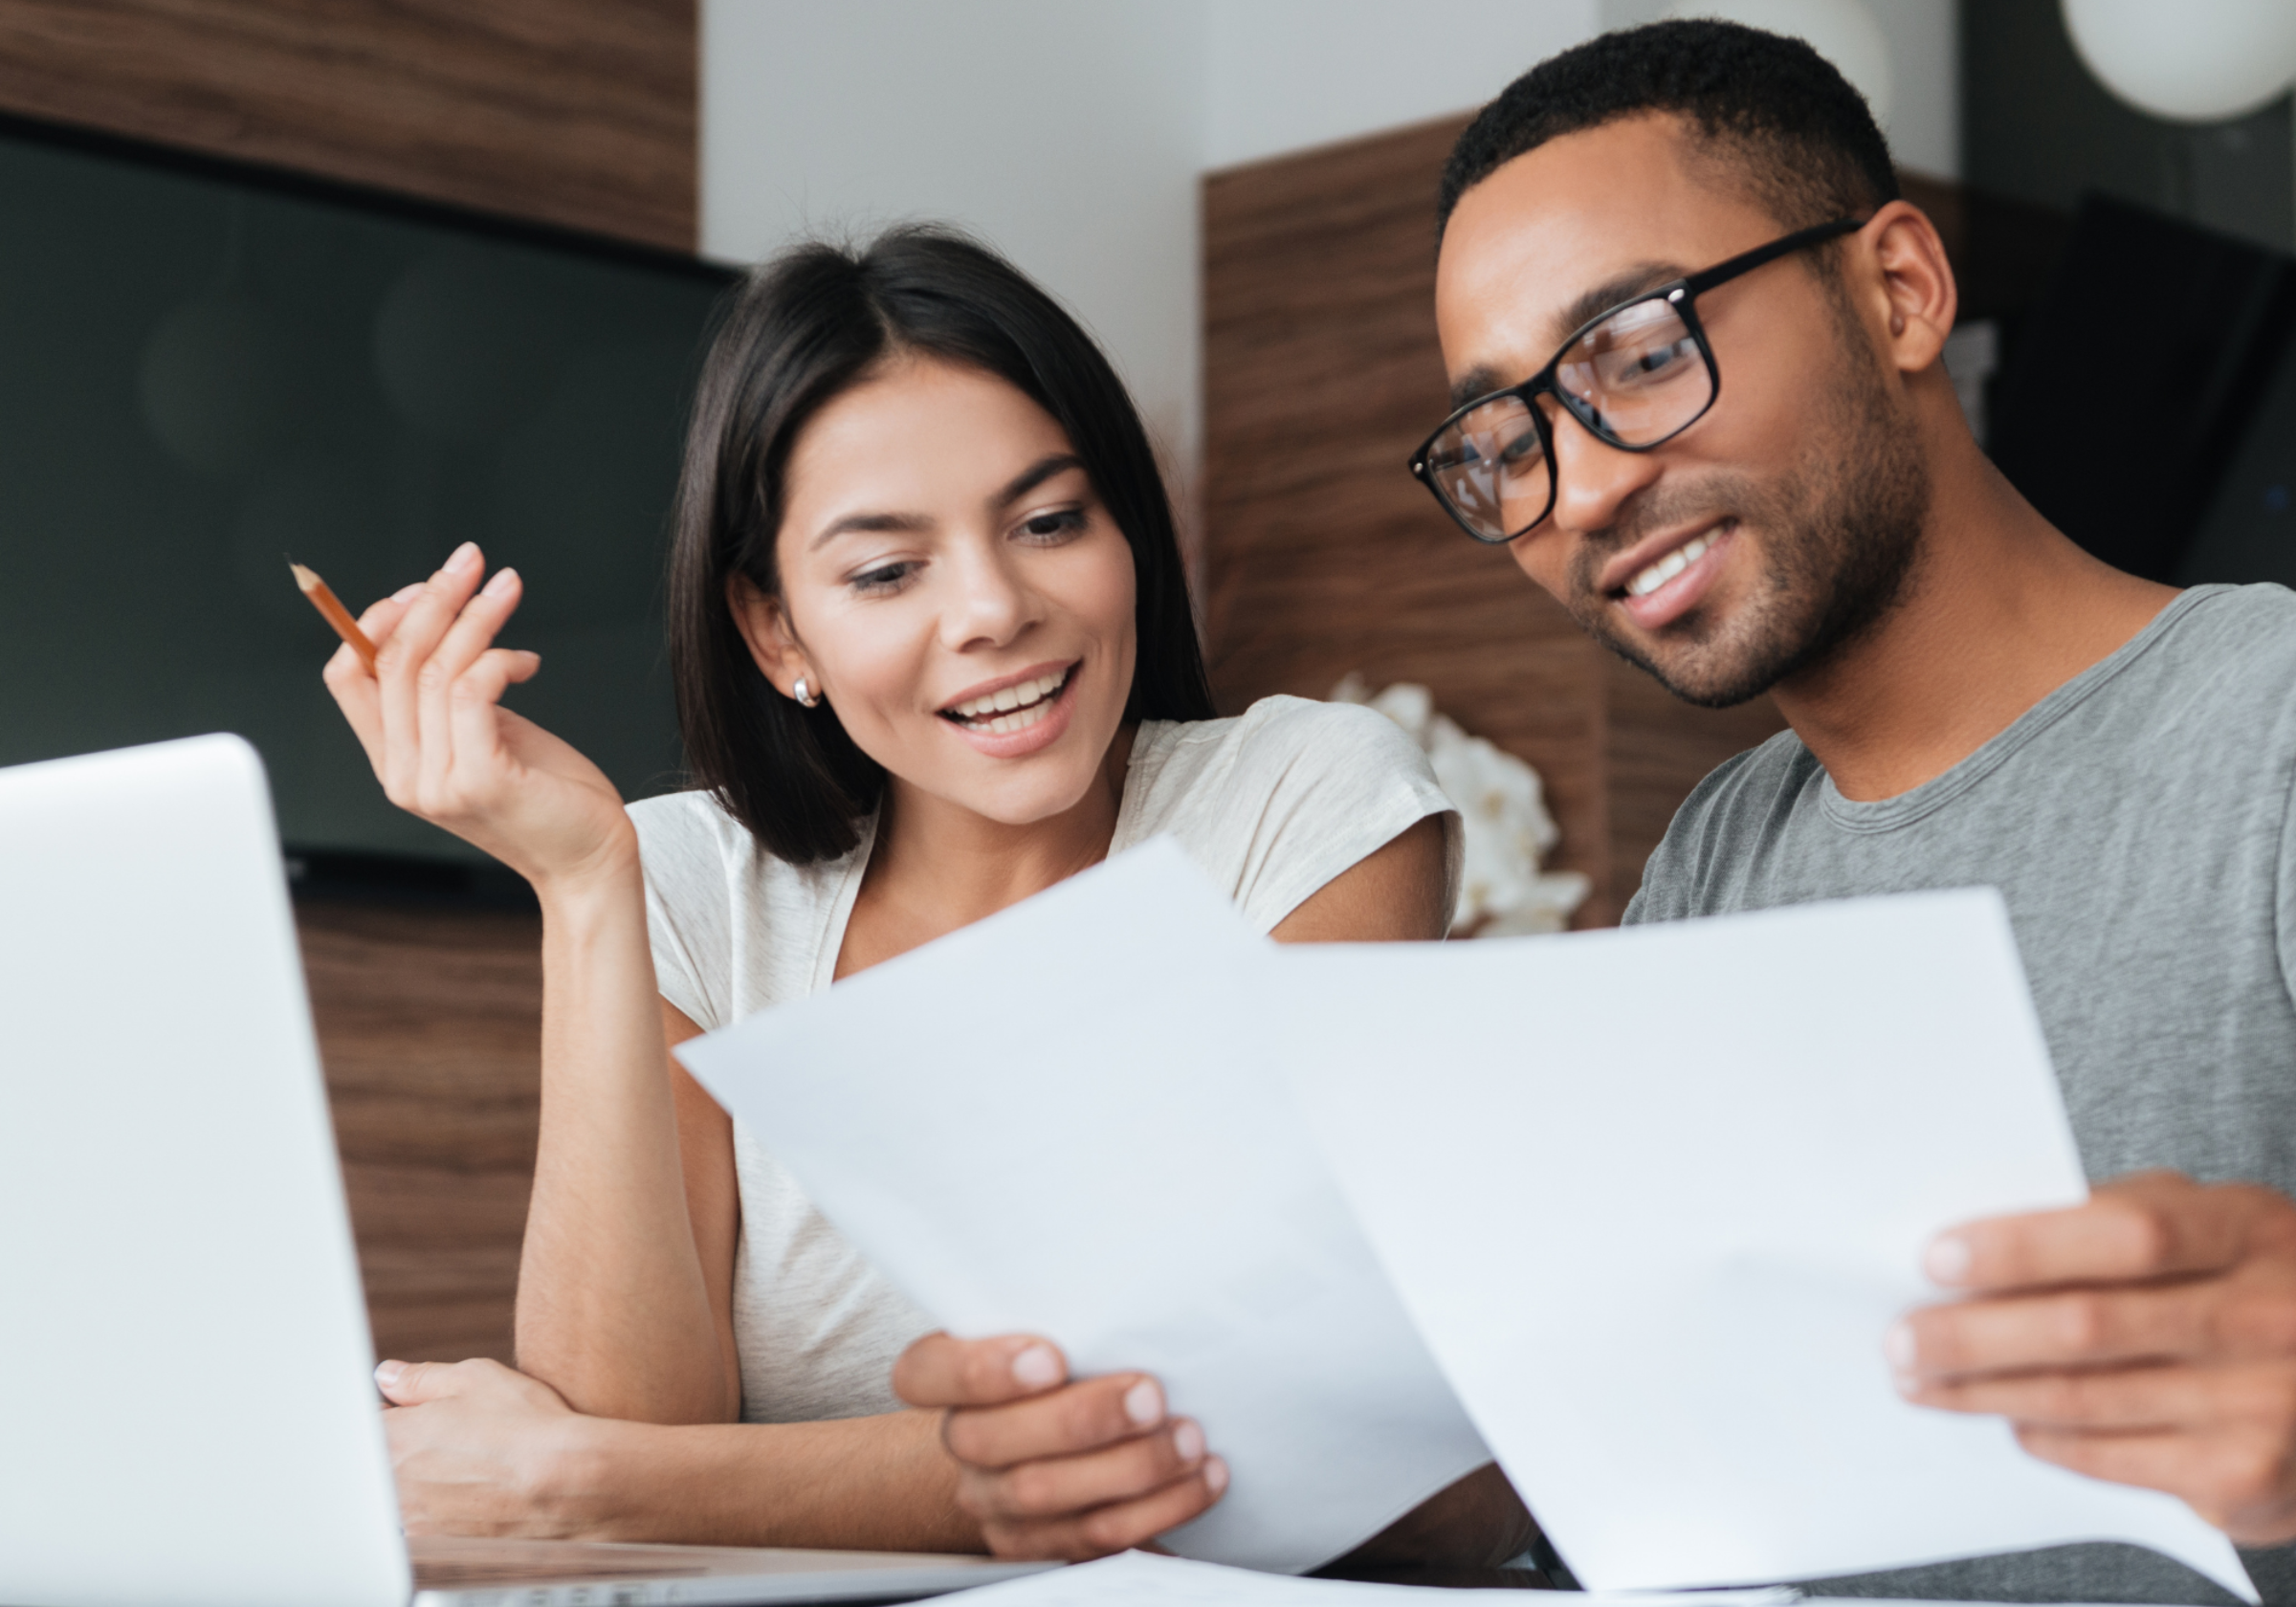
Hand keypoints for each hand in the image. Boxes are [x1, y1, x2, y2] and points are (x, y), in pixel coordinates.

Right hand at [321, 541, 634, 892]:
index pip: (347, 677)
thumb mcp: (487, 735)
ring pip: (435, 669)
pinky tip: (528, 661)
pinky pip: (471, 691)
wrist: (590, 860)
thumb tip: (443, 624)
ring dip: (475, 615)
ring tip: (507, 587)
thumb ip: (452, 698)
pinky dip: (499, 658)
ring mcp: (436, 783)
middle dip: (433, 598)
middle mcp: (403, 775)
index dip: (374, 621)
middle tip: (471, 561)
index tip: (424, 586)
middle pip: (391, 661)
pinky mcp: (479, 780)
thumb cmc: (548, 794)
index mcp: (395, 762)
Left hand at [376, 1358, 610, 1537]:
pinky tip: (484, 1494)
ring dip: (426, 1483)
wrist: (570, 1484)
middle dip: (409, 1448)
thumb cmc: (526, 1428)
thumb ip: (421, 1379)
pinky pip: (429, 1524)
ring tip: (475, 1467)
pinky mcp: (439, 1547)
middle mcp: (393, 1485)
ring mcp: (414, 1521)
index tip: (415, 1412)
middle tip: (456, 1438)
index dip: (392, 1415)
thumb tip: (389, 1377)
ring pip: (405, 1497)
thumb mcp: (475, 1378)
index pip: (366, 1425)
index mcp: (393, 1438)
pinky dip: (448, 1510)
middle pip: (382, 1463)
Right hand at [892, 1333, 1226, 1558]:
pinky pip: (1094, 1538)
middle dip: (1082, 1419)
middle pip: (991, 1441)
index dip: (980, 1370)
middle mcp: (963, 1441)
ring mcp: (995, 1500)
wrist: (1058, 1432)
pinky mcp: (1038, 1544)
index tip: (1051, 1358)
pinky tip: (1200, 1476)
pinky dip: (1159, 1507)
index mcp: (945, 1375)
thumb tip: (1132, 1264)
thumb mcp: (1055, 1319)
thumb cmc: (1068, 1354)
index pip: (923, 1375)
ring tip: (1189, 1438)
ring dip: (1131, 1466)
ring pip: (1046, 1494)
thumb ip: (1068, 1305)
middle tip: (1150, 1394)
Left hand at [1892, 1170, 2295, 1543]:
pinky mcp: (2246, 1480)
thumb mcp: (2225, 1224)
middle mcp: (2265, 1319)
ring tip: (1923, 1380)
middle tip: (1900, 1338)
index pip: (2127, 1233)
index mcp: (2252, 1232)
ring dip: (1986, 1392)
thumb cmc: (2272, 1284)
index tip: (1938, 1258)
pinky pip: (2112, 1457)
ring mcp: (2260, 1405)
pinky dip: (2047, 1437)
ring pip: (2085, 1399)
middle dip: (1974, 1336)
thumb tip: (1987, 1233)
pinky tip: (2009, 1419)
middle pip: (2089, 1327)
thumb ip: (2125, 1218)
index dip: (2024, 1246)